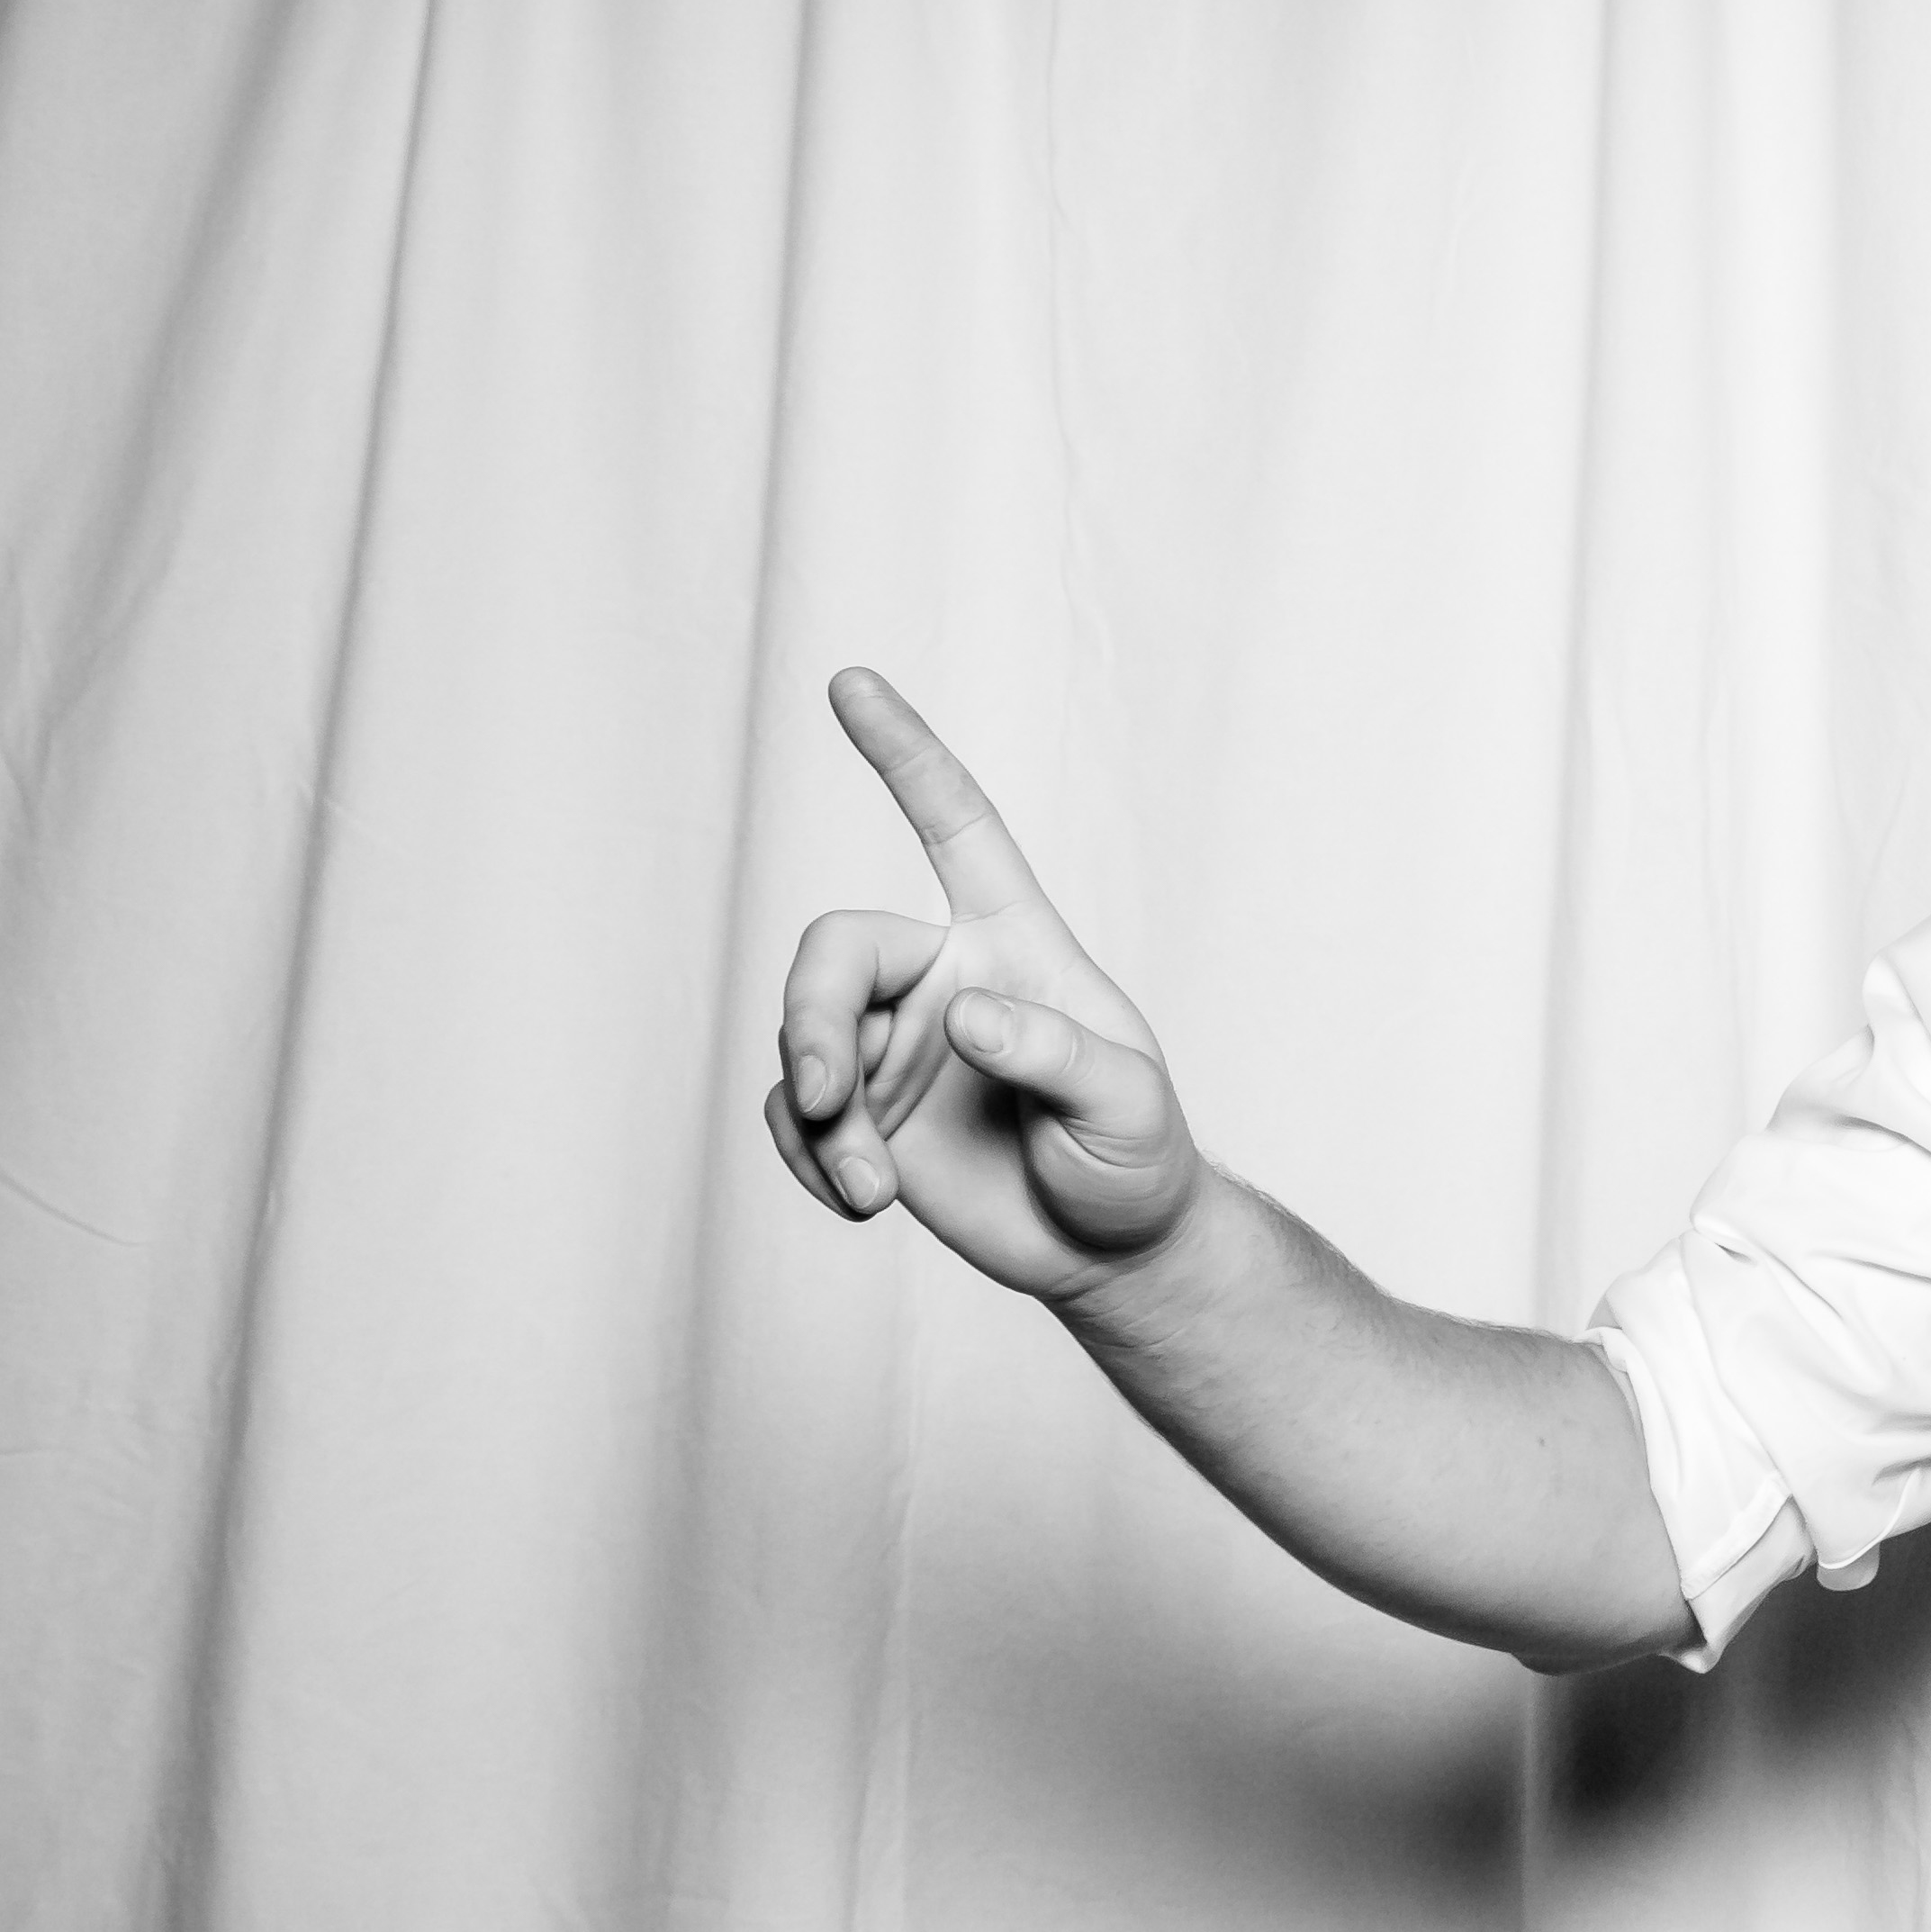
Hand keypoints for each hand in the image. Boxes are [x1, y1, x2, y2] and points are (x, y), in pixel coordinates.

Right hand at [763, 670, 1201, 1301]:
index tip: (850, 682)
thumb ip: (1053, 1051)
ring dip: (821, 1118)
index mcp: (1013, 941)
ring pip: (803, 1037)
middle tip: (832, 1102)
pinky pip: (793, 1113)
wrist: (1111, 1250)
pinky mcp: (861, 1115)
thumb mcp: (1126, 1105)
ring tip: (871, 1190)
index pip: (956, 827)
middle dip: (815, 1021)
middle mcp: (944, 977)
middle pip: (836, 949)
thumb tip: (961, 1011)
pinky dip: (808, 1159)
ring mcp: (896, 1045)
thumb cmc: (1136, 1159)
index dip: (905, 754)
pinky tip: (861, 1203)